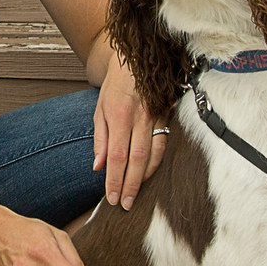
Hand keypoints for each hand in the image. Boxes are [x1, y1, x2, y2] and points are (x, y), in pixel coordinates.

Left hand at [92, 63, 165, 209]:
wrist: (136, 61)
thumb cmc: (115, 88)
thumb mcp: (99, 110)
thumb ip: (100, 138)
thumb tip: (98, 166)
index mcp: (119, 115)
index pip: (116, 155)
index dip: (114, 179)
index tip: (112, 198)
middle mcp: (140, 117)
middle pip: (137, 159)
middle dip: (130, 185)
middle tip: (124, 204)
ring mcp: (156, 116)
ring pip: (154, 154)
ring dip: (145, 178)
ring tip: (136, 195)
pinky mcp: (168, 116)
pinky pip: (165, 144)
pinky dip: (158, 163)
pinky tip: (151, 175)